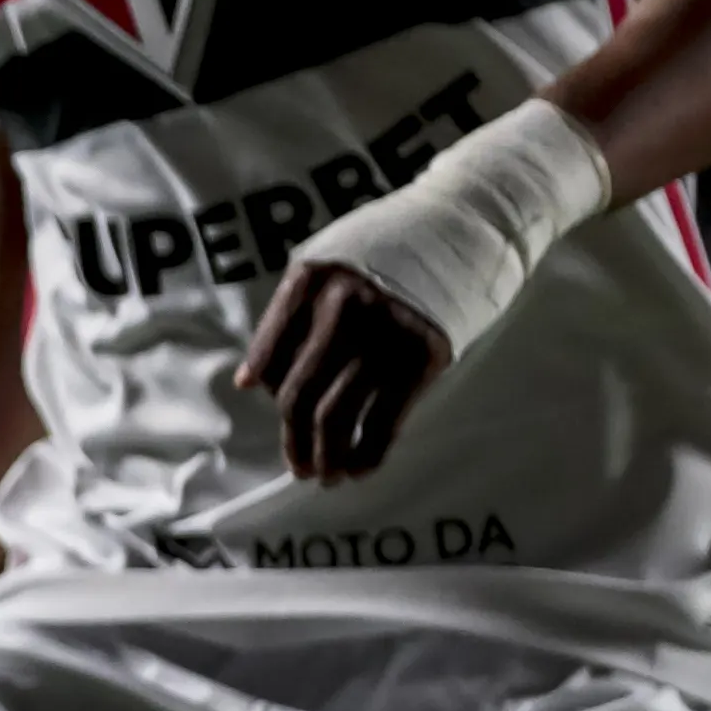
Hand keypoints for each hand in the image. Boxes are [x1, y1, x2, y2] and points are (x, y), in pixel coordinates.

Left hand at [236, 258, 448, 482]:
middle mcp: (341, 307)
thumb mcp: (328, 265)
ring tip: (325, 476)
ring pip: (337, 415)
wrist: (460, 233)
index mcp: (309, 281)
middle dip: (294, 440)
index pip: (271, 351)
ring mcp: (382, 335)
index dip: (268, 388)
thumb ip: (290, 315)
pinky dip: (367, 454)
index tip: (273, 412)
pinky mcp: (422, 358)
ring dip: (326, 456)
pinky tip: (359, 470)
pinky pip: (383, 421)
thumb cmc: (382, 255)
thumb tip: (250, 383)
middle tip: (298, 467)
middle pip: (299, 394)